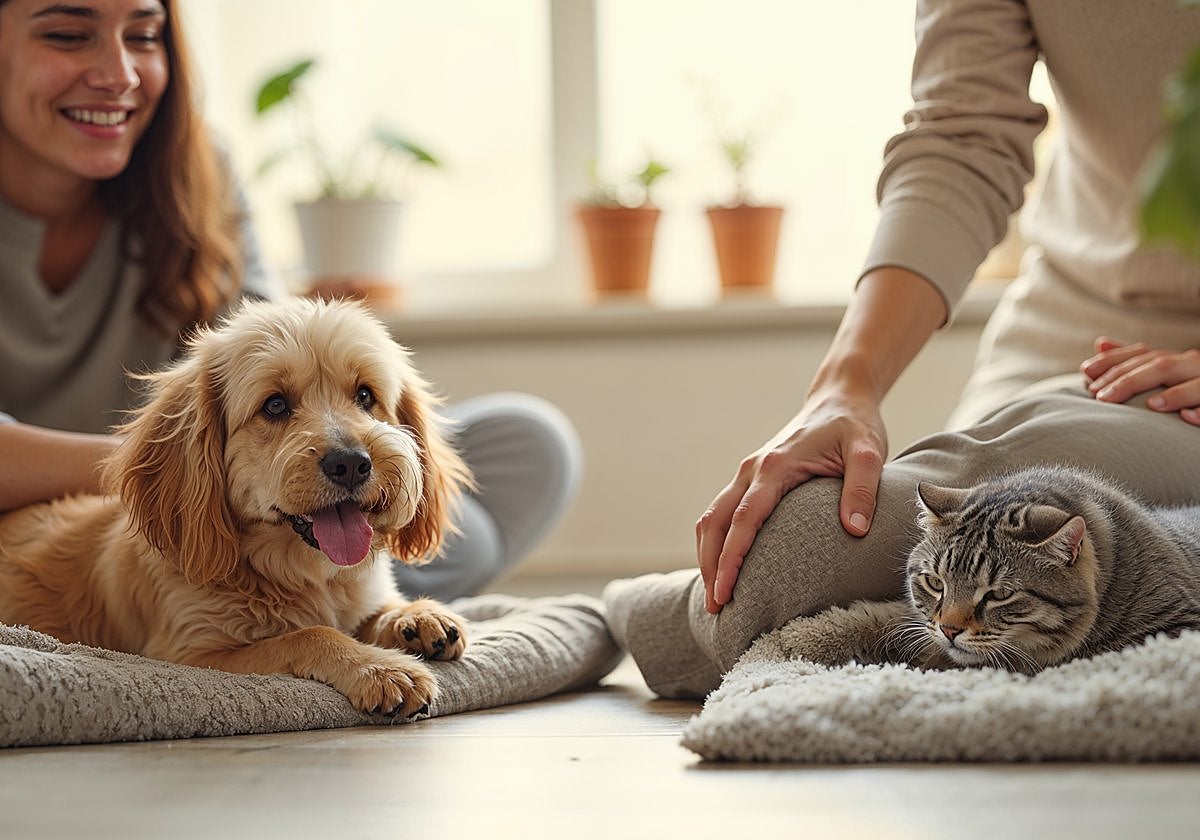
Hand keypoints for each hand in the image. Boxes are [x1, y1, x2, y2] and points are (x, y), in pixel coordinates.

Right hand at [695, 391, 886, 613]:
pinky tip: (724, 565)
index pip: (743, 520)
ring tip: (715, 596)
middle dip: (710, 566)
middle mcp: (753, 469)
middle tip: (715, 608)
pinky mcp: (753, 478)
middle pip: (714, 522)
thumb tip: (854, 530)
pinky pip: (723, 511)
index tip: (725, 593)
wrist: (839, 396)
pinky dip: (717, 540)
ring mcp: (748, 473)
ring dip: (708, 555)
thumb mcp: (868, 452)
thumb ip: (861, 489)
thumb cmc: (855, 425)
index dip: (731, 559)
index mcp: (775, 466)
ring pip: (712, 517)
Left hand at [1082, 337, 1199, 424]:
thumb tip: (1100, 343)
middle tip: (1102, 397)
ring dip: (1175, 393)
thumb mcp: (1163, 372)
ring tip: (1151, 405)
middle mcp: (1193, 366)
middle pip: (1162, 367)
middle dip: (1131, 380)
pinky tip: (1188, 418)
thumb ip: (1134, 361)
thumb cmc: (1188, 386)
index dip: (1113, 362)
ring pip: (1197, 383)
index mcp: (1176, 361)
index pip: (1142, 357)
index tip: (1086, 372)